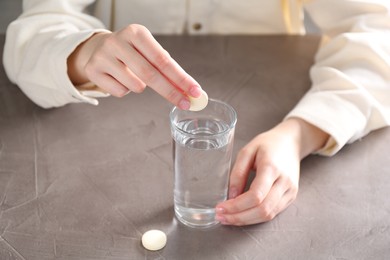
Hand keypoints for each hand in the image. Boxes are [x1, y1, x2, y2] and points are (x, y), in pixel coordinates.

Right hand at [67, 24, 200, 108]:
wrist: (97, 49)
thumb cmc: (131, 53)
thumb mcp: (148, 52)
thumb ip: (167, 68)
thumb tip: (190, 91)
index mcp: (136, 33)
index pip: (163, 60)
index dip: (181, 78)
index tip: (195, 91)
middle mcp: (118, 41)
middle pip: (150, 74)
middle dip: (171, 91)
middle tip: (186, 103)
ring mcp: (103, 55)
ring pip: (134, 85)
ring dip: (141, 88)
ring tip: (135, 78)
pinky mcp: (93, 70)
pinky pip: (119, 92)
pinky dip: (125, 90)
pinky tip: (119, 79)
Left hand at [215, 118, 328, 225]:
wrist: (291, 142)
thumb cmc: (268, 144)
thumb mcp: (247, 151)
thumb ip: (238, 173)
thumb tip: (232, 196)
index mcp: (272, 168)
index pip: (255, 196)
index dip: (237, 206)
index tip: (220, 207)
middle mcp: (284, 182)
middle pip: (262, 210)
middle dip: (239, 217)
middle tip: (221, 217)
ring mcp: (290, 191)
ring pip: (268, 215)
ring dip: (246, 220)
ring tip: (228, 218)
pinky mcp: (291, 197)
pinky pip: (273, 213)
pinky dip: (255, 217)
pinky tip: (242, 214)